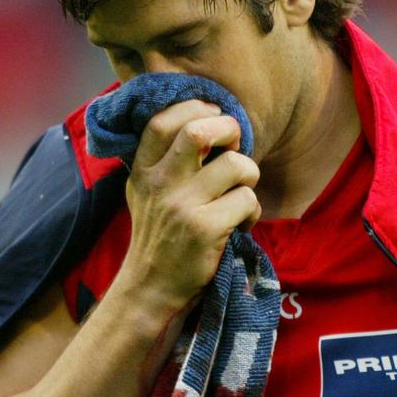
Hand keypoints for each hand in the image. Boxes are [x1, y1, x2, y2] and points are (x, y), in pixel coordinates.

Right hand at [119, 99, 260, 311]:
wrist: (151, 287)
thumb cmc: (159, 235)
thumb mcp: (146, 192)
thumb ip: (164, 159)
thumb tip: (207, 118)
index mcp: (143, 170)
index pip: (161, 121)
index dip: (194, 108)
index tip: (212, 116)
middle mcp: (159, 184)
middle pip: (198, 132)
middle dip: (229, 130)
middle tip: (235, 146)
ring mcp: (182, 207)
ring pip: (235, 165)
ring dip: (249, 173)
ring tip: (241, 191)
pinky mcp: (205, 229)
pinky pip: (247, 200)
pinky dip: (253, 210)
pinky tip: (241, 223)